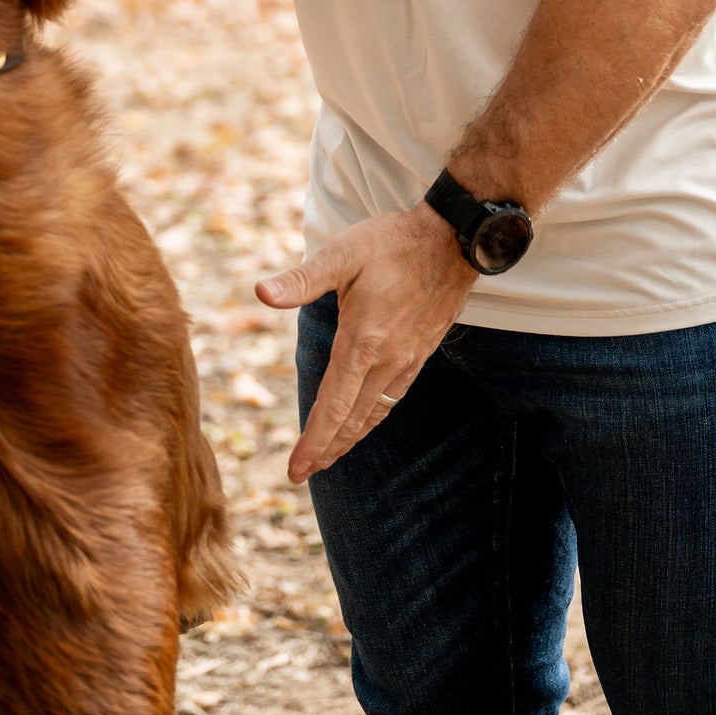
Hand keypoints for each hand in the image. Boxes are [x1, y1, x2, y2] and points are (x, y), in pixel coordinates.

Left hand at [256, 204, 473, 482]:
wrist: (454, 240)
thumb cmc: (393, 243)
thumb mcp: (342, 254)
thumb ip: (302, 279)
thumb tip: (261, 292)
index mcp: (361, 342)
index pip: (332, 405)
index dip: (313, 441)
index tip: (295, 469)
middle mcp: (386, 359)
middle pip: (352, 419)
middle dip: (327, 450)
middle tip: (303, 474)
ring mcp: (407, 358)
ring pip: (375, 413)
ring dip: (350, 438)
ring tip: (330, 457)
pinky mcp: (421, 351)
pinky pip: (393, 397)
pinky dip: (373, 418)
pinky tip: (366, 419)